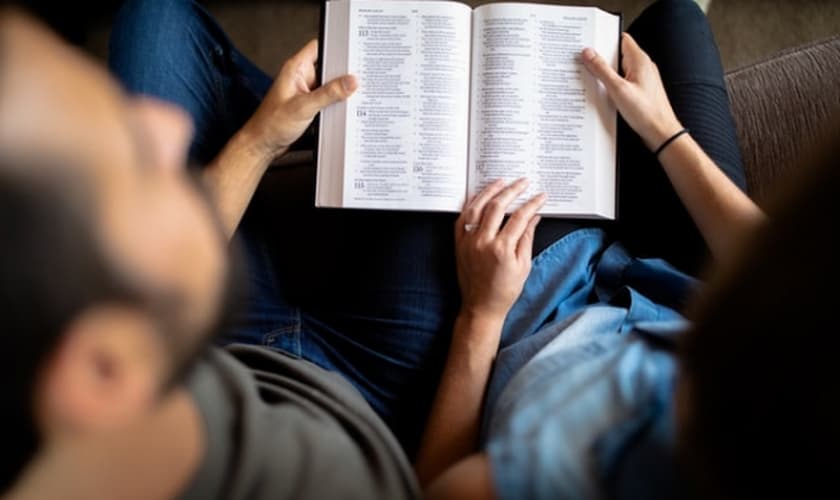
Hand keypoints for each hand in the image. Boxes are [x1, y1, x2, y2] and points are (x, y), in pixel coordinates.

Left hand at [240, 39, 357, 161]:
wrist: (263, 144)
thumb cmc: (271, 124)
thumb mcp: (304, 107)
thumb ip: (329, 93)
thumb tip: (350, 82)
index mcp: (295, 69)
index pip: (318, 47)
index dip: (335, 46)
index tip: (351, 52)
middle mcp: (300, 77)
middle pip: (328, 67)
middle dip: (342, 72)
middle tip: (356, 79)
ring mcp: (305, 91)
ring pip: (329, 84)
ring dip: (339, 90)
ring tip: (349, 96)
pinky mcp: (309, 104)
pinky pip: (327, 98)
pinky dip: (335, 102)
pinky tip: (341, 108)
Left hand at [455, 179, 544, 323]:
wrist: (481, 306)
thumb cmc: (505, 290)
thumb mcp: (523, 265)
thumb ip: (527, 238)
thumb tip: (534, 216)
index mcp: (502, 249)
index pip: (520, 217)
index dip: (532, 203)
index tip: (541, 196)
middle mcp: (483, 241)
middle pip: (497, 206)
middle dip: (512, 190)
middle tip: (523, 182)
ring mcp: (468, 241)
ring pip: (477, 207)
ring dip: (490, 191)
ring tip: (501, 181)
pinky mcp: (459, 243)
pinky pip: (462, 217)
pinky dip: (471, 204)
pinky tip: (480, 196)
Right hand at [582, 33, 682, 150]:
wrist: (661, 132)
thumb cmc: (646, 112)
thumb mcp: (618, 89)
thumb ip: (602, 70)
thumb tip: (589, 53)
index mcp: (639, 60)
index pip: (620, 39)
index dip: (604, 39)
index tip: (589, 44)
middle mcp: (642, 66)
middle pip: (618, 54)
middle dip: (602, 58)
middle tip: (585, 63)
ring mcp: (642, 78)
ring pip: (619, 69)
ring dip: (606, 73)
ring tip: (592, 79)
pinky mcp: (639, 90)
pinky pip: (623, 81)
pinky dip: (612, 84)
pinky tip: (604, 92)